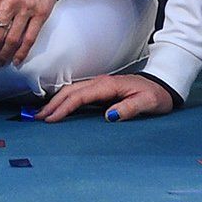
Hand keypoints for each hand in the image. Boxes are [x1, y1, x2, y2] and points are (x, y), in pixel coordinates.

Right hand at [36, 72, 178, 123]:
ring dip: (56, 101)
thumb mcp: (147, 102)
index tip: (51, 119)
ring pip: (72, 90)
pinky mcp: (101, 89)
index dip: (64, 107)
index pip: (80, 96)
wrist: (163, 85)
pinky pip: (78, 93)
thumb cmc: (156, 95)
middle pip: (70, 91)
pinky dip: (65, 99)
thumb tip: (108, 116)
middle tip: (38, 119)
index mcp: (108, 85)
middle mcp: (101, 82)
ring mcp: (100, 84)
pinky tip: (59, 107)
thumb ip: (129, 108)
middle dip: (53, 104)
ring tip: (43, 114)